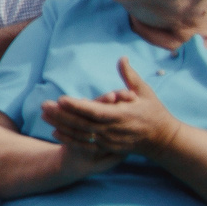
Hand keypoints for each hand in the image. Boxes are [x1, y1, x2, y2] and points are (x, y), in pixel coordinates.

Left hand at [42, 56, 182, 161]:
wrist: (163, 139)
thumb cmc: (153, 112)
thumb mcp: (144, 92)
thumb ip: (130, 76)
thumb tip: (122, 58)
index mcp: (122, 115)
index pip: (95, 111)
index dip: (77, 106)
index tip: (61, 99)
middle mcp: (114, 130)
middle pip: (83, 124)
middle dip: (62, 115)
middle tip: (44, 105)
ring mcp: (110, 141)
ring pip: (81, 135)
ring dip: (62, 126)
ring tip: (44, 116)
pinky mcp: (108, 148)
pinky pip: (86, 145)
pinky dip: (70, 140)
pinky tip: (55, 133)